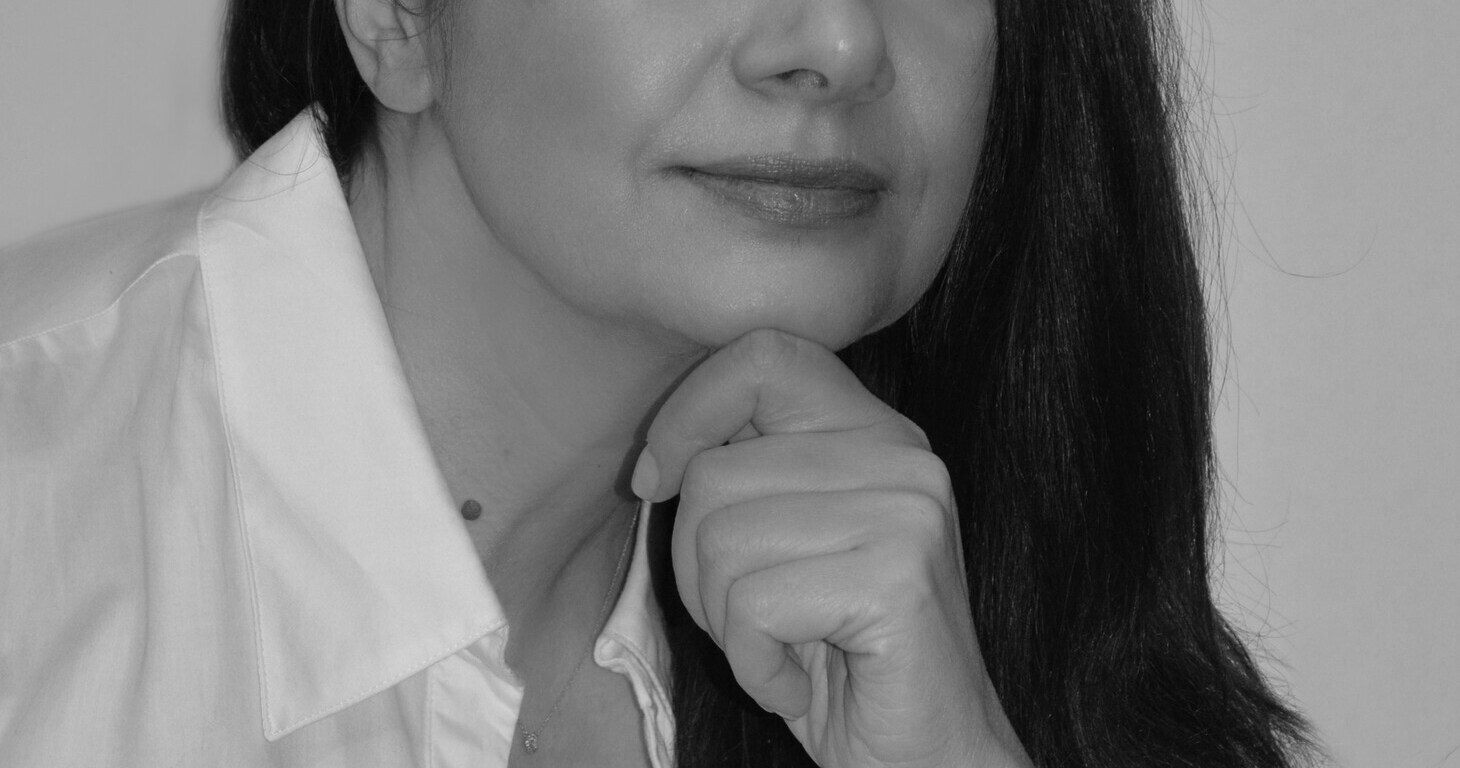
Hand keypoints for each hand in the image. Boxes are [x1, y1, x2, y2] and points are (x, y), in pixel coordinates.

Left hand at [632, 329, 1030, 767]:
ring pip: (719, 539)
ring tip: (787, 646)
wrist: (929, 758)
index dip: (689, 411)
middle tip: (759, 618)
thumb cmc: (839, 658)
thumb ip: (747, 474)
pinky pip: (751, 605)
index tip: (658, 481)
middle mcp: (902, 455)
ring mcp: (908, 511)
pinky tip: (803, 681)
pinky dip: (753, 664)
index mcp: (874, 432)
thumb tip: (655, 463)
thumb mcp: (784, 543)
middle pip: (714, 471)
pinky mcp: (897, 576)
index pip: (762, 354)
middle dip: (698, 566)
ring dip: (726, 620)